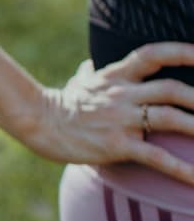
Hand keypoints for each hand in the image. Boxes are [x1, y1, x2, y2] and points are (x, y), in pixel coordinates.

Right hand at [23, 43, 193, 183]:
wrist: (41, 124)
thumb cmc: (63, 103)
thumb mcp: (79, 81)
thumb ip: (91, 71)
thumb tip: (91, 62)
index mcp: (116, 76)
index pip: (152, 54)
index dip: (182, 51)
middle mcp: (122, 94)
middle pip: (172, 89)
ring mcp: (121, 119)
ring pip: (169, 118)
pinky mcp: (118, 145)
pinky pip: (156, 156)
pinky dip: (180, 169)